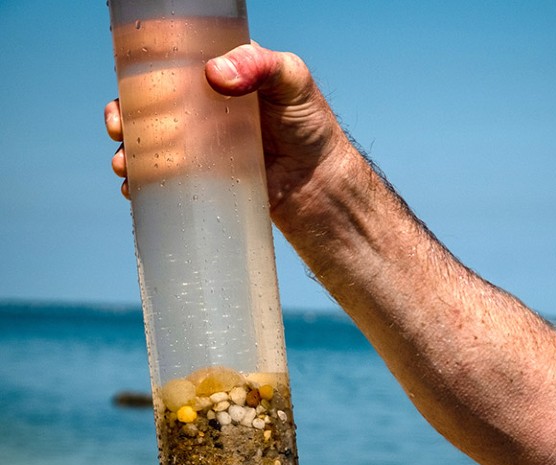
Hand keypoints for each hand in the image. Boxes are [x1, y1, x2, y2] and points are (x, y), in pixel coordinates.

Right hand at [105, 40, 349, 219]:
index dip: (138, 78)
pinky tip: (135, 192)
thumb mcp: (292, 80)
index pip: (168, 70)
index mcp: (215, 78)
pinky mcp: (206, 185)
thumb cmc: (311, 126)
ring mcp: (202, 150)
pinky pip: (167, 184)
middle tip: (118, 130)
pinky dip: (145, 188)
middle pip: (148, 109)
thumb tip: (215, 73)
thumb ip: (259, 66)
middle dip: (123, 118)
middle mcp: (203, 112)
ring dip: (129, 155)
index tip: (125, 92)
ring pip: (151, 147)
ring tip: (124, 167)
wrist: (322, 185)